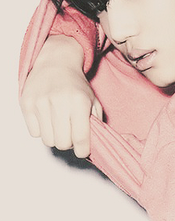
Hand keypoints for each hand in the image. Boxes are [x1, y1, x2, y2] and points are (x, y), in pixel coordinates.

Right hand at [20, 35, 102, 157]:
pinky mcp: (26, 103)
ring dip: (55, 137)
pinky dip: (42, 130)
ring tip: (59, 125)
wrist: (56, 63)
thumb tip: (92, 146)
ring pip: (48, 140)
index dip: (82, 150)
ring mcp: (40, 102)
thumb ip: (96, 125)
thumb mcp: (93, 102)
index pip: (80, 139)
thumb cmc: (76, 86)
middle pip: (62, 143)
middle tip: (70, 133)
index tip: (82, 150)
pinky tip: (47, 119)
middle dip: (68, 143)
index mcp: (79, 102)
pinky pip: (34, 133)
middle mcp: (59, 101)